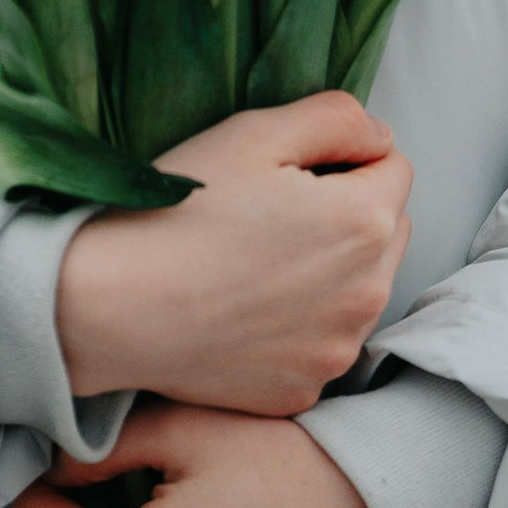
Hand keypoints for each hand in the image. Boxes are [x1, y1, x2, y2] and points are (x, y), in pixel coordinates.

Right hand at [54, 93, 411, 412]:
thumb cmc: (180, 212)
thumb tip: (378, 136)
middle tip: (274, 213)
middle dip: (350, 213)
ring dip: (330, 271)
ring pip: (359, 290)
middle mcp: (367, 294)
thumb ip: (336, 118)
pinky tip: (246, 310)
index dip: (343, 158)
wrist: (114, 306)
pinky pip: (322, 342)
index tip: (289, 170)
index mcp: (364, 221)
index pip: (393, 167)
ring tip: (256, 262)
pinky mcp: (303, 390)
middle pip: (386, 231)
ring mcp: (336, 351)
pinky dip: (299, 325)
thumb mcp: (254, 132)